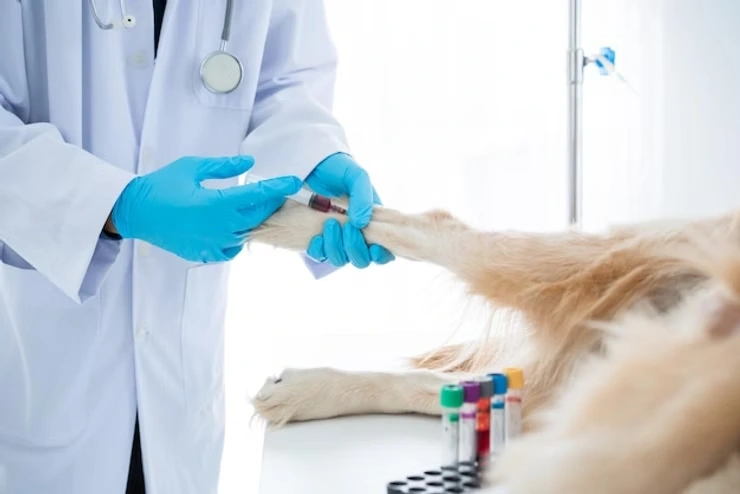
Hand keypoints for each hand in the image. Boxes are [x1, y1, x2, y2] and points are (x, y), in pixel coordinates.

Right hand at [111, 155, 301, 262]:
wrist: (136, 213)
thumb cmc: (161, 185)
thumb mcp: (193, 167)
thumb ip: (224, 167)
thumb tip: (249, 164)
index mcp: (216, 204)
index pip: (257, 195)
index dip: (278, 187)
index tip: (295, 182)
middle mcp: (219, 227)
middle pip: (257, 215)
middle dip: (270, 202)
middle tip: (278, 191)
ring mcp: (213, 244)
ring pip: (247, 232)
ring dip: (255, 219)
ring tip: (259, 206)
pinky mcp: (206, 255)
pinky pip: (233, 248)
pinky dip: (238, 236)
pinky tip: (235, 225)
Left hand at [304, 152, 393, 267]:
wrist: (314, 165)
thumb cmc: (341, 169)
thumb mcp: (357, 177)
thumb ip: (363, 197)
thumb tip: (361, 223)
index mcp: (373, 222)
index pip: (382, 250)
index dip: (380, 255)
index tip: (373, 247)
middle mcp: (356, 234)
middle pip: (361, 259)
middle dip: (354, 247)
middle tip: (345, 226)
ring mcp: (337, 237)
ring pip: (341, 259)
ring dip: (336, 247)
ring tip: (329, 224)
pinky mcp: (319, 237)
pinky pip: (319, 254)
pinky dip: (318, 249)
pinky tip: (316, 237)